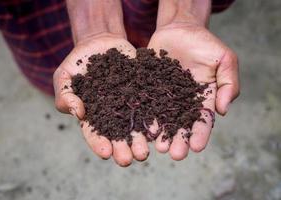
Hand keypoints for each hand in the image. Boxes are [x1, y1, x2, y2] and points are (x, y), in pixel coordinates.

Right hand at [53, 34, 148, 166]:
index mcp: (93, 115)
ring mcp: (129, 103)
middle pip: (118, 135)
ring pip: (136, 125)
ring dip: (141, 140)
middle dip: (123, 148)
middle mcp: (113, 114)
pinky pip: (150, 105)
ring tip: (145, 152)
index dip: (99, 144)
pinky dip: (154, 117)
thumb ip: (65, 96)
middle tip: (129, 160)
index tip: (106, 153)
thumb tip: (79, 113)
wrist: (99, 43)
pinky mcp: (142, 91)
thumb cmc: (77, 62)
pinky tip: (159, 128)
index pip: (94, 133)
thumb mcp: (64, 77)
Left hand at [147, 23, 239, 159]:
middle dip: (179, 140)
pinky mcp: (149, 88)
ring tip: (159, 147)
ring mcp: (165, 96)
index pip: (203, 120)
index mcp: (202, 98)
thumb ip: (228, 84)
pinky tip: (144, 128)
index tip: (197, 147)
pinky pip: (147, 103)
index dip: (201, 134)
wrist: (180, 29)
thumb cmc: (205, 43)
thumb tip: (222, 111)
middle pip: (181, 124)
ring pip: (163, 119)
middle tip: (175, 154)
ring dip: (161, 134)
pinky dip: (146, 116)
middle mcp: (183, 102)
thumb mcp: (225, 59)